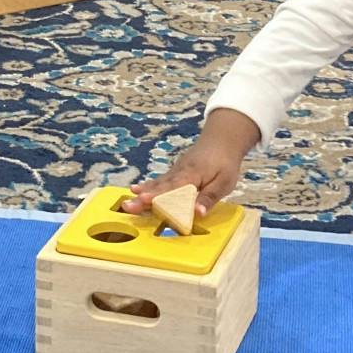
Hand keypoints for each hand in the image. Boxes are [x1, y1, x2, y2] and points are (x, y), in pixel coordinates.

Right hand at [125, 109, 260, 218]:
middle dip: (143, 198)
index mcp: (192, 176)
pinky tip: (136, 190)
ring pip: (157, 183)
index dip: (159, 196)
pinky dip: (148, 186)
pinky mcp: (175, 171)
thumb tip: (197, 213)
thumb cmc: (225, 163)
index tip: (144, 201)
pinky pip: (160, 180)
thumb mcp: (224, 182)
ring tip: (127, 201)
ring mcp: (175, 171)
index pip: (173, 188)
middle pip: (160, 187)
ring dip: (142, 193)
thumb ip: (209, 197)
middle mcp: (179, 173)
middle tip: (127, 206)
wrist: (222, 139)